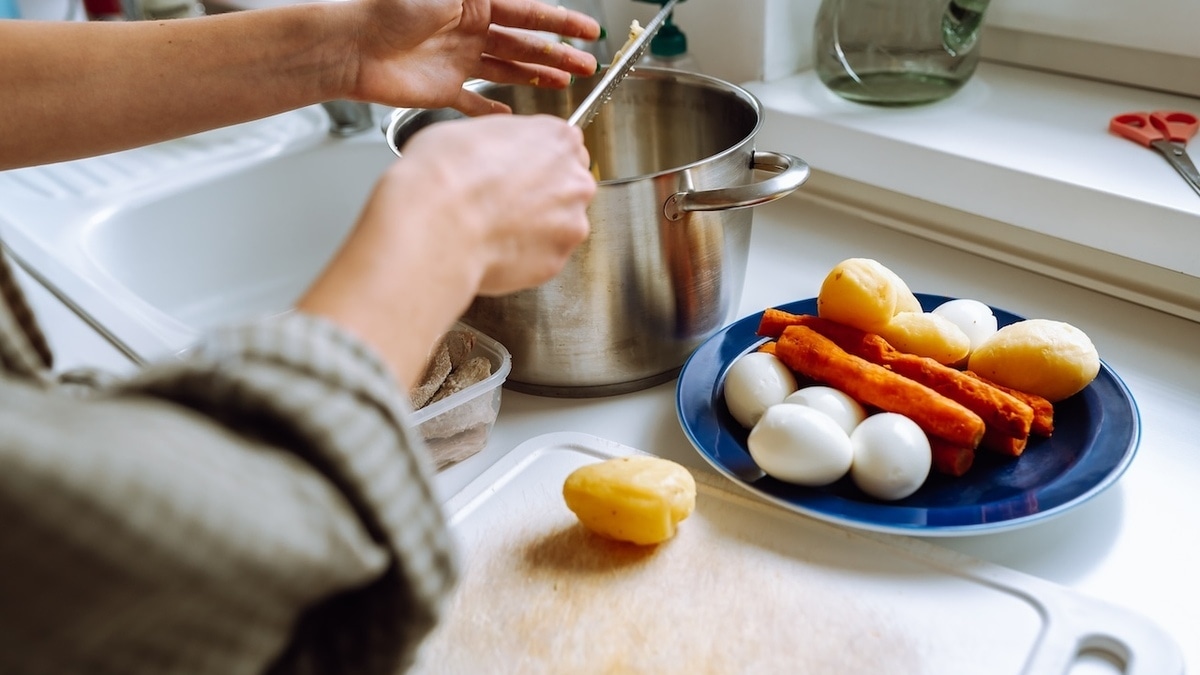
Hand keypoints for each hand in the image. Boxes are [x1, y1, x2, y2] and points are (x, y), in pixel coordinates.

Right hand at [296, 113, 594, 384]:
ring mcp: (566, 227)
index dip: (534, 157)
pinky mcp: (551, 265)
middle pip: (565, 185)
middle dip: (534, 195)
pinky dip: (517, 258)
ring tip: (481, 233)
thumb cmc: (429, 183)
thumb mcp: (456, 135)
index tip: (519, 169)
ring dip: (527, 229)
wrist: (421, 237)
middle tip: (492, 204)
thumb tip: (488, 151)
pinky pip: (539, 257)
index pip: (564, 141)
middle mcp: (571, 182)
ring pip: (555, 224)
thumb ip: (493, 142)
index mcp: (552, 140)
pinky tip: (484, 253)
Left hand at [344, 0, 602, 114]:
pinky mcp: (443, 90)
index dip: (562, 22)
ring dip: (536, 76)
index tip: (589, 30)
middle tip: (586, 66)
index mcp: (475, 2)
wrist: (351, 47)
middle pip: (524, 43)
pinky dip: (493, 110)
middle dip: (558, 54)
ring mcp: (458, 60)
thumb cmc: (387, 10)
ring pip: (508, 69)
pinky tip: (511, 117)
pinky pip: (475, 102)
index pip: (530, 12)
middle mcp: (469, 30)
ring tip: (563, 85)